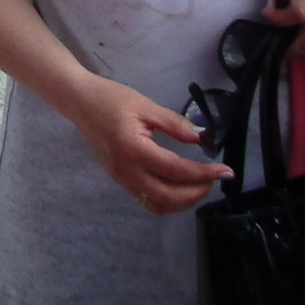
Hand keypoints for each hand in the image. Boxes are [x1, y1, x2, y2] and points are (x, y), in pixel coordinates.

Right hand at [68, 76, 231, 215]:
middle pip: (169, 196)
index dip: (204, 173)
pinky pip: (146, 200)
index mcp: (134, 149)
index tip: (225, 170)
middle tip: (214, 178)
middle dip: (197, 192)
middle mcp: (127, 170)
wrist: (79, 103)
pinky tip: (178, 187)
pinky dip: (167, 201)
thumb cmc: (111, 99)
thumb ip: (174, 123)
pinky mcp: (119, 179)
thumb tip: (200, 138)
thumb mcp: (145, 105)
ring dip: (182, 201)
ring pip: (157, 204)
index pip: (176, 170)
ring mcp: (121, 178)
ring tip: (199, 185)